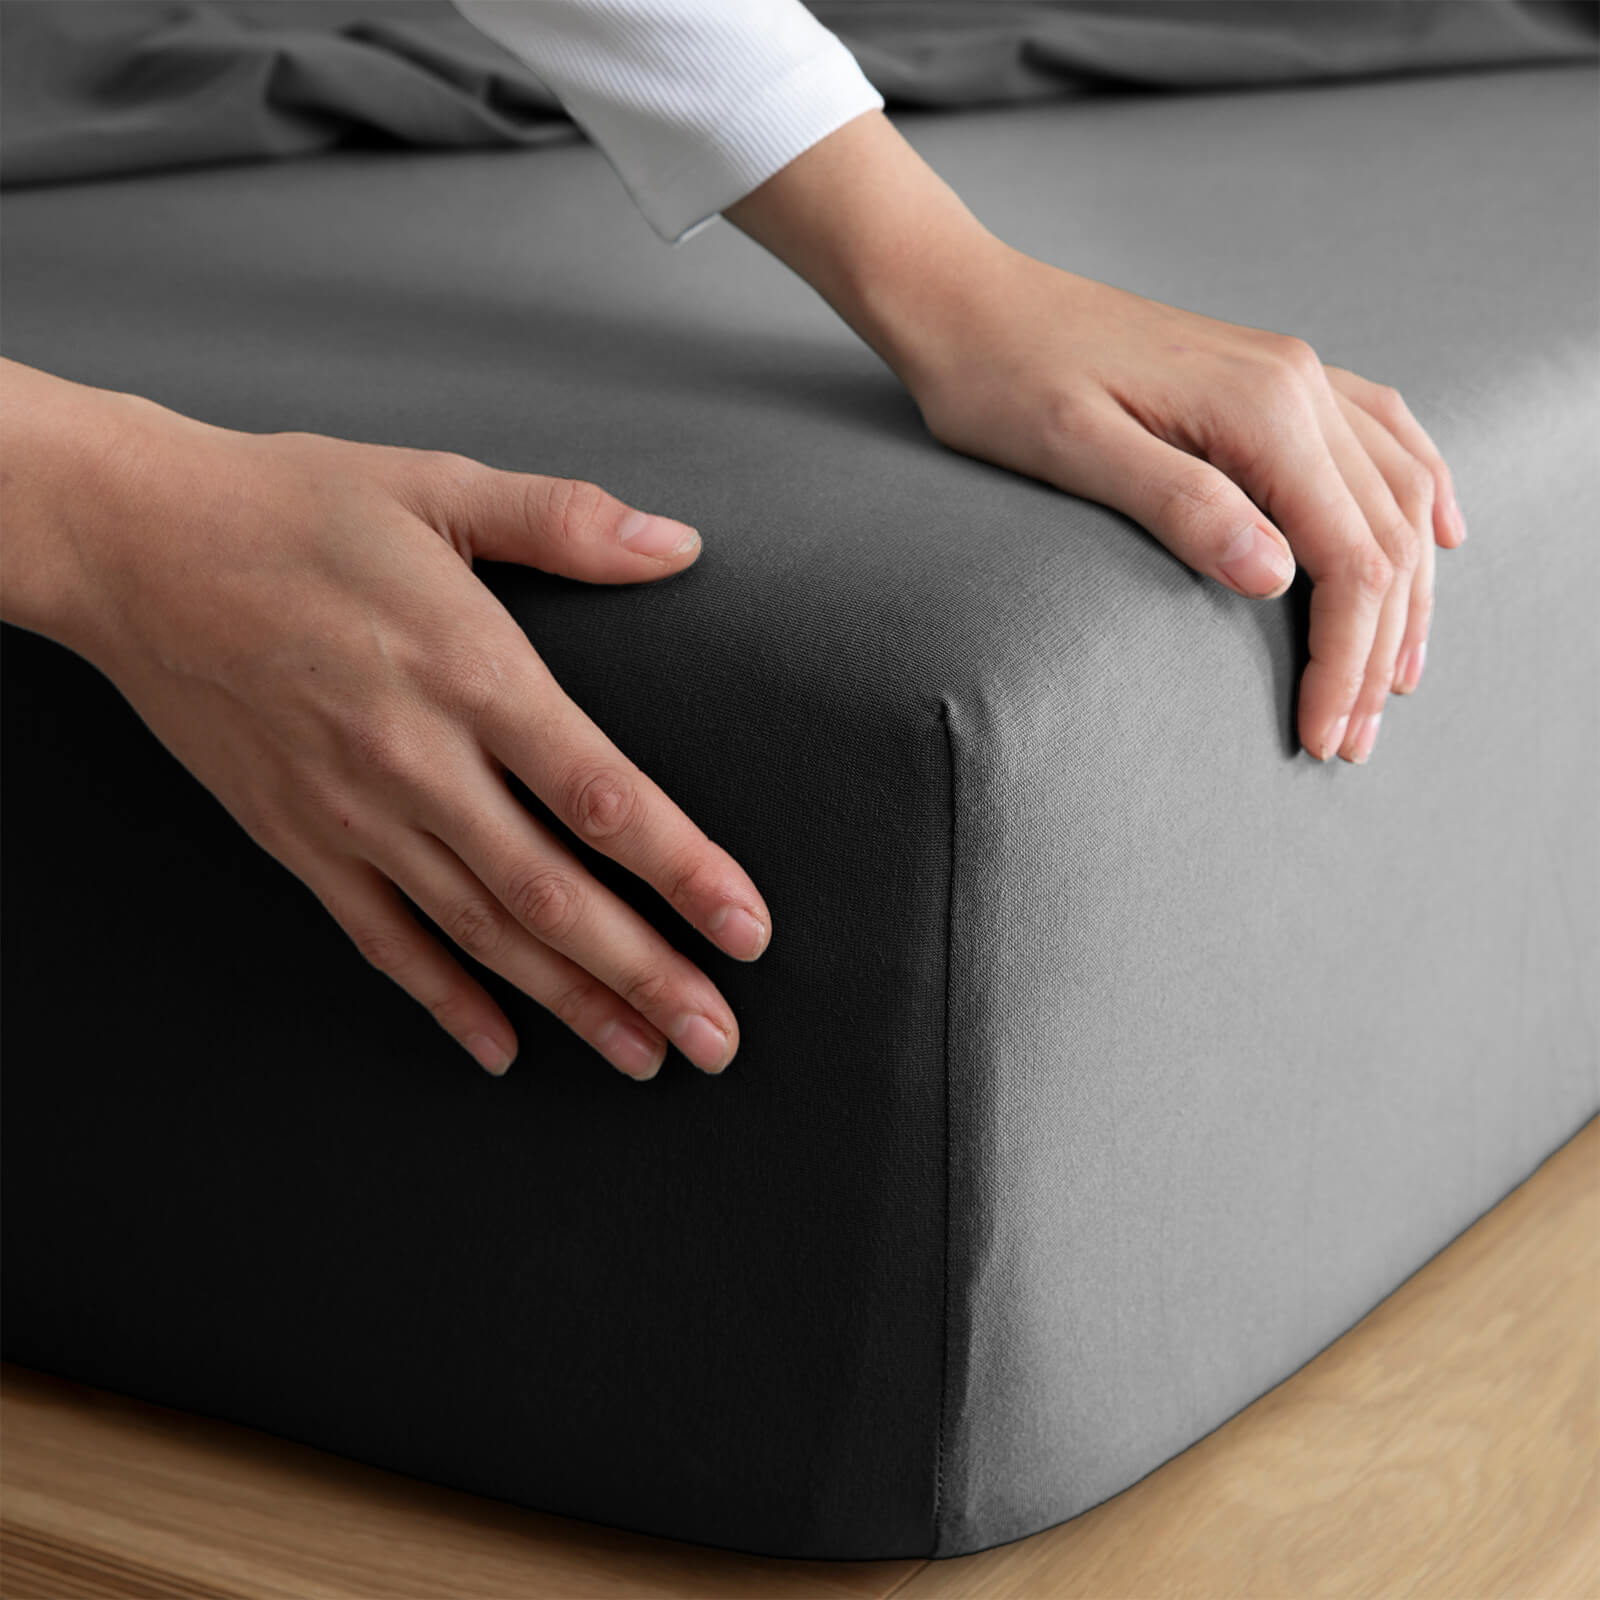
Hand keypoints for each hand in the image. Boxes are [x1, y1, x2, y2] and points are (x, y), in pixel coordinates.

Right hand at [0, 363, 769, 1080]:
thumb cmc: (295, 506)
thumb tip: (680, 546)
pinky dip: (445, 1000)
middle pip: (552, 893)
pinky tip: (501, 1050)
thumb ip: (568, 522)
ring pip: (480, 934)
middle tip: (718, 1041)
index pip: (602, 796)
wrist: (135, 543)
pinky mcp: (299, 841)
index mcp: (470, 671)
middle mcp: (417, 760)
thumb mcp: (439, 487)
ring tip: (644, 1059)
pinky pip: (383, 941)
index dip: (684, 871)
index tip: (749, 931)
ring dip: (570, 1004)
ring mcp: (354, 813)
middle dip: (646, 975)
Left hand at [898, 251, 1464, 764]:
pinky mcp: (1271, 377)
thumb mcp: (1076, 452)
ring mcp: (1292, 374)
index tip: (1322, 738)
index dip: (1345, 658)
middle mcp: (1297, 384)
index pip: (1347, 558)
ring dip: (1409, 591)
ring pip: (1397, 491)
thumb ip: (1180, 507)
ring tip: (1395, 677)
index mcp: (1260, 409)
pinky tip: (1440, 536)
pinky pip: (1379, 436)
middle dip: (1379, 647)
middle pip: (1387, 535)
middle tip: (1353, 740)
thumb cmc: (1005, 382)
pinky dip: (1420, 493)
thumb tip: (1277, 576)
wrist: (972, 305)